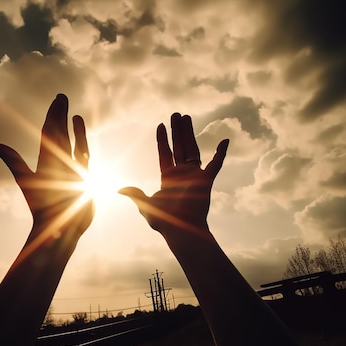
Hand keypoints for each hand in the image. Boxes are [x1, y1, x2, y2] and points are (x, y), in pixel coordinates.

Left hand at [0, 94, 93, 238]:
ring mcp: (72, 170)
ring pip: (73, 144)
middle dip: (61, 115)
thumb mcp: (27, 179)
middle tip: (62, 97)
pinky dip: (85, 145)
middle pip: (60, 133)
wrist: (59, 227)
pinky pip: (85, 158)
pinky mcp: (83, 179)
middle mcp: (59, 162)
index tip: (57, 100)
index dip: (53, 114)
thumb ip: (12, 159)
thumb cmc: (42, 207)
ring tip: (73, 113)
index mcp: (46, 160)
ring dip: (73, 129)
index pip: (49, 131)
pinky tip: (86, 140)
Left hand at [119, 113, 228, 235]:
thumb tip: (120, 189)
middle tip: (176, 114)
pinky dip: (221, 153)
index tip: (160, 125)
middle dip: (177, 131)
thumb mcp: (145, 206)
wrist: (180, 230)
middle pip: (179, 147)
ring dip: (190, 133)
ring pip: (193, 149)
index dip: (162, 140)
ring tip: (187, 117)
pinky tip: (225, 141)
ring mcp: (195, 176)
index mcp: (168, 178)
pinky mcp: (206, 181)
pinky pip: (216, 165)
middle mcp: (182, 174)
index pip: (165, 154)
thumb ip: (136, 194)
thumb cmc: (164, 221)